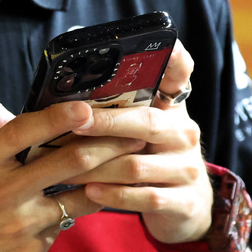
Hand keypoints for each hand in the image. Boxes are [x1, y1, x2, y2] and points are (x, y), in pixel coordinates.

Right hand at [0, 100, 144, 251]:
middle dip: (107, 144)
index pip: (26, 131)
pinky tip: (74, 200)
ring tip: (128, 164)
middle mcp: (3, 191)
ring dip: (104, 179)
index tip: (87, 107)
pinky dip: (67, 211)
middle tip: (134, 131)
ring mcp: (19, 225)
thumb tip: (10, 111)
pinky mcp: (28, 251)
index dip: (59, 117)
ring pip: (76, 197)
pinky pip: (59, 224)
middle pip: (67, 163)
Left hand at [67, 40, 214, 244]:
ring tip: (65, 166)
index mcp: (173, 109)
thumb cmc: (149, 158)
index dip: (176, 58)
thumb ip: (118, 109)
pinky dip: (114, 195)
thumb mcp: (141, 129)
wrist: (185, 207)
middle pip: (146, 122)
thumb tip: (70, 89)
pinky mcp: (185, 202)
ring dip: (97, 166)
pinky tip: (90, 191)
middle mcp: (184, 133)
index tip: (167, 44)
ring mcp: (186, 168)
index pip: (180, 74)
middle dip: (106, 122)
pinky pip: (145, 197)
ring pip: (136, 165)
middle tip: (75, 122)